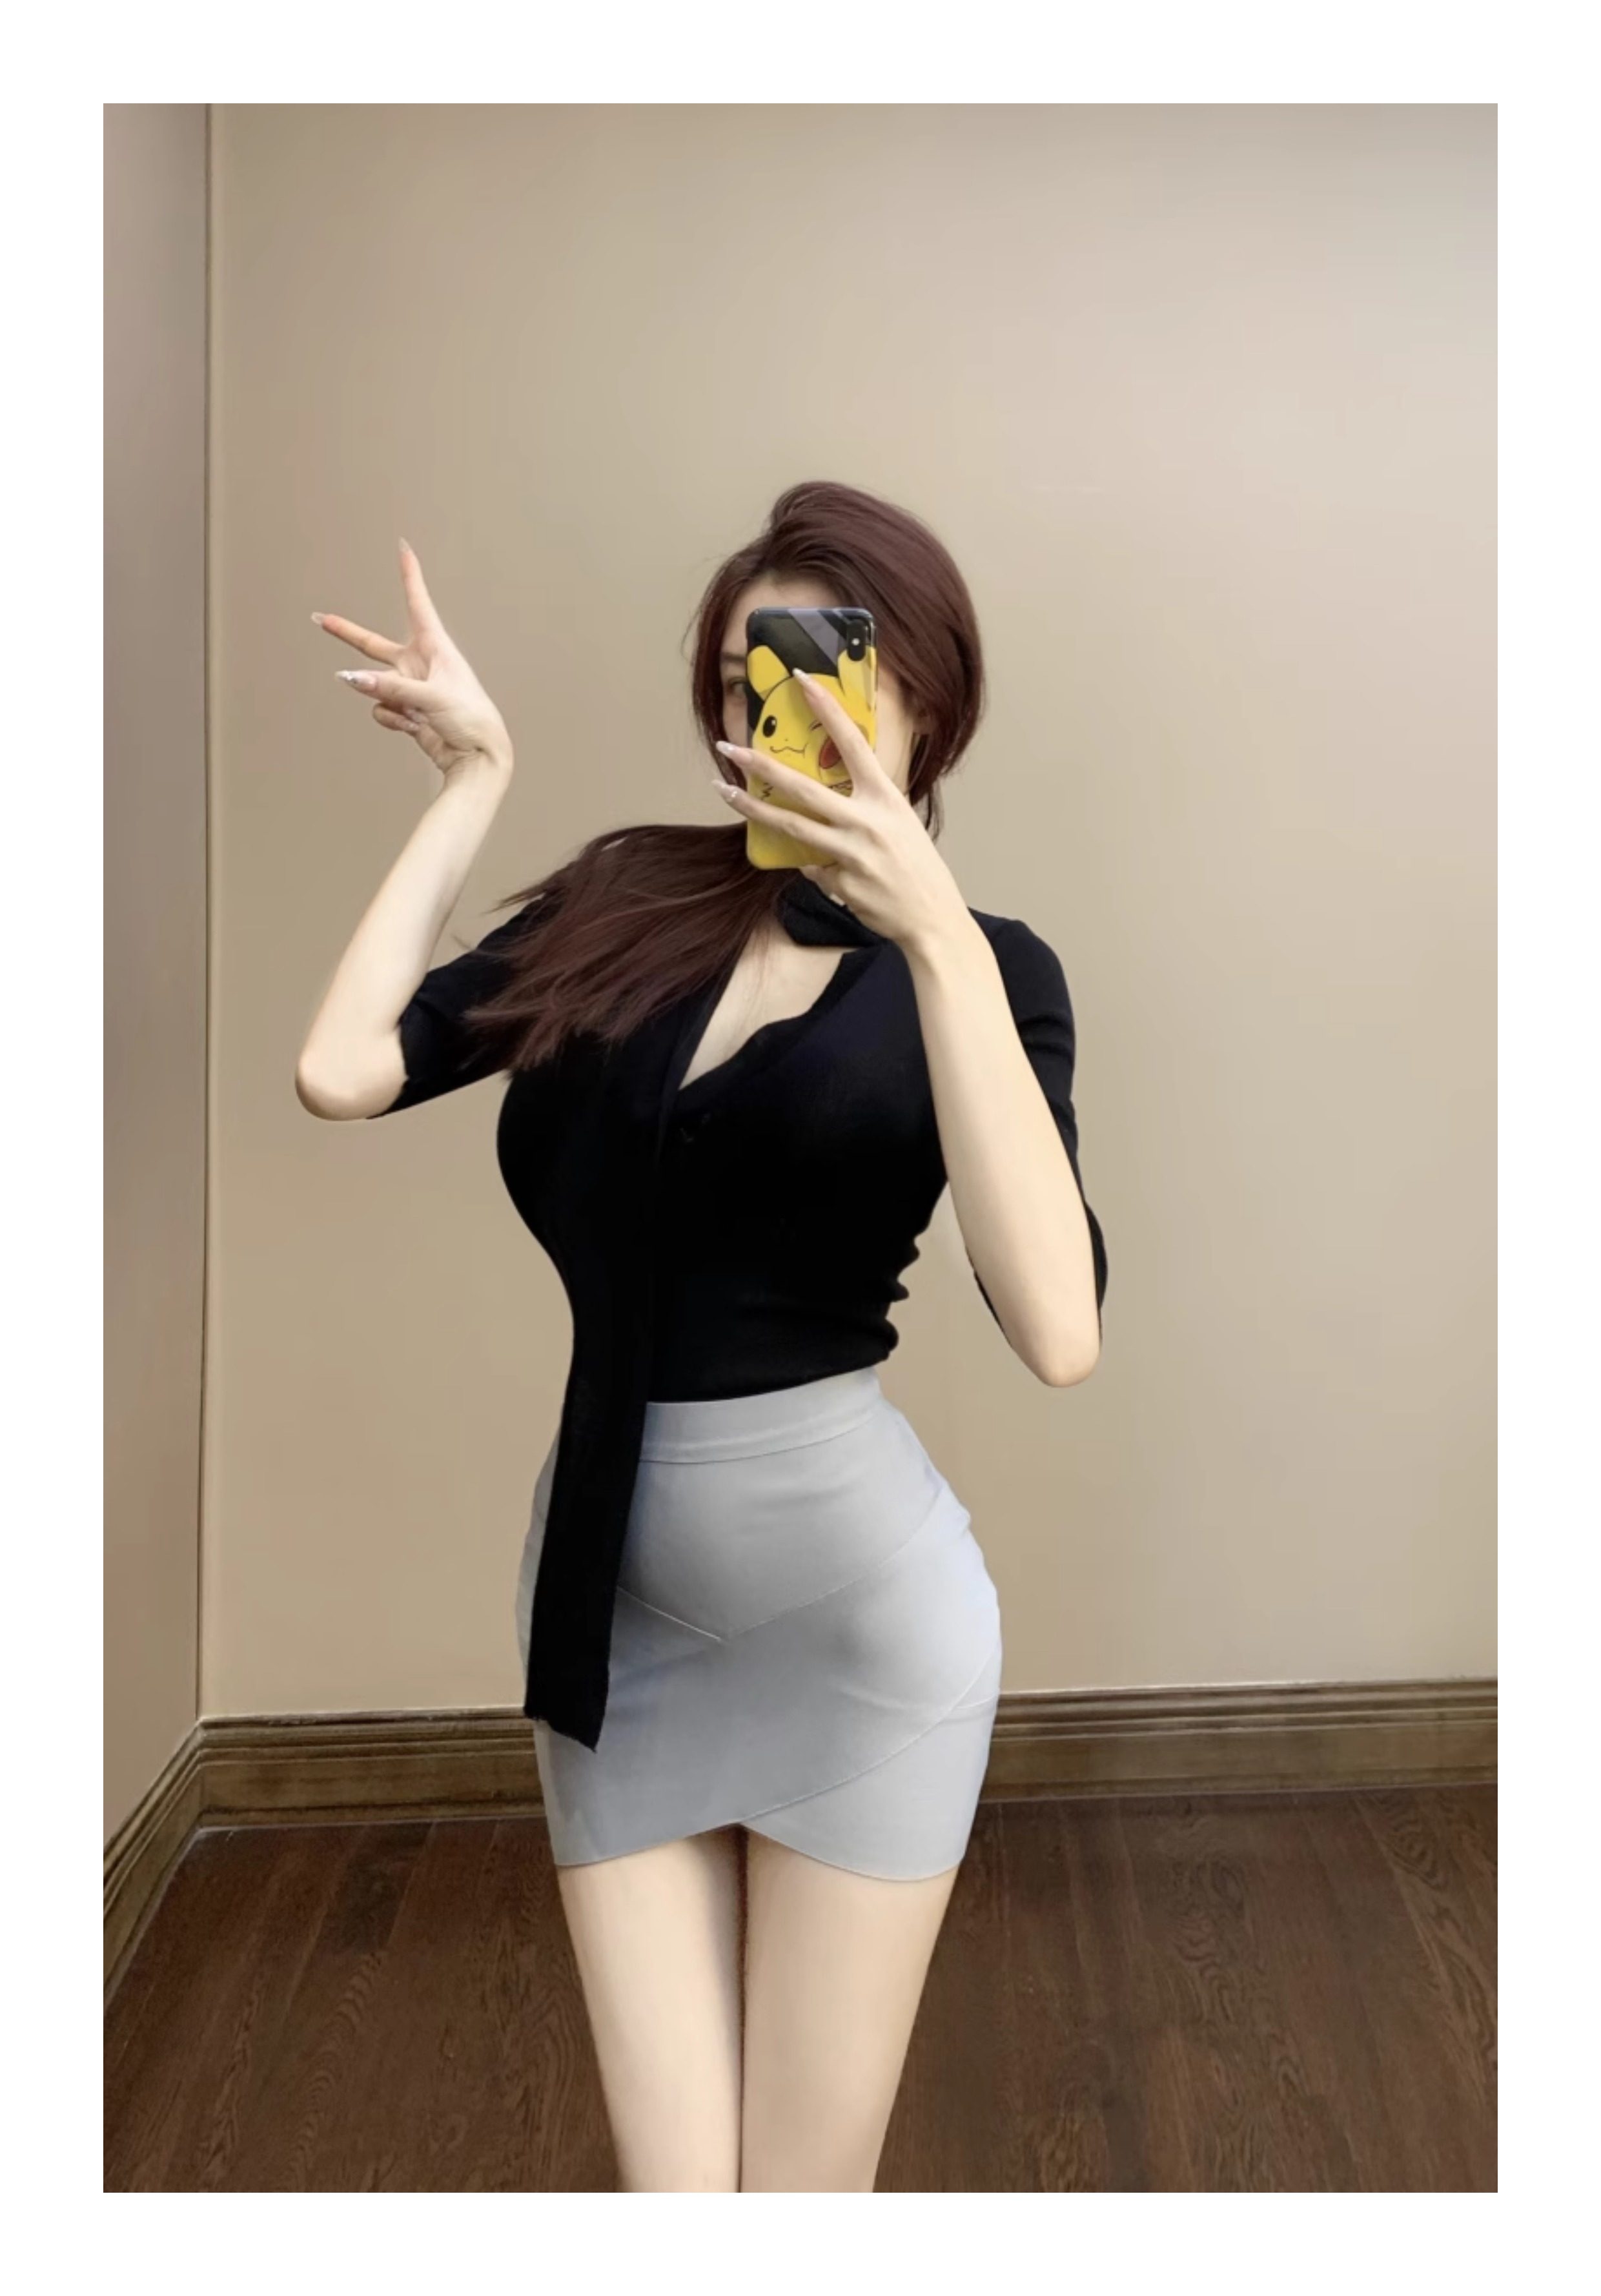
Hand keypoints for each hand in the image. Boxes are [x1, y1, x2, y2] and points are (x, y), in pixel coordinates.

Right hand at [313, 540, 512, 778]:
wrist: (478, 757)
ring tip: (412, 713)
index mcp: (435, 648)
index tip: (404, 548)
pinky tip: (414, 727)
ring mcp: (410, 689)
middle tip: (321, 619)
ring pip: (375, 685)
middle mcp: (420, 664)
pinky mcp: (407, 712)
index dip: (409, 575)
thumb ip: (390, 687)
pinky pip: (382, 710)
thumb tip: (350, 679)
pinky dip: (393, 720)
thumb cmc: (470, 718)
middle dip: (347, 633)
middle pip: (374, 644)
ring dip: (385, 698)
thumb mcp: (431, 697)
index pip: (418, 603)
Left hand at [713, 668, 967, 952]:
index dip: (827, 709)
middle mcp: (866, 821)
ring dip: (754, 808)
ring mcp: (849, 853)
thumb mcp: (901, 822)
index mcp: (886, 798)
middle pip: (803, 788)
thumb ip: (867, 805)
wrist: (932, 918)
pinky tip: (832, 871)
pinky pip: (811, 866)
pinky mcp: (838, 882)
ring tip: (725, 791)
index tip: (802, 681)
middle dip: (762, 766)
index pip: (852, 743)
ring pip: (791, 826)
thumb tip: (830, 794)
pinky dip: (813, 865)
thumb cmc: (919, 868)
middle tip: (729, 748)